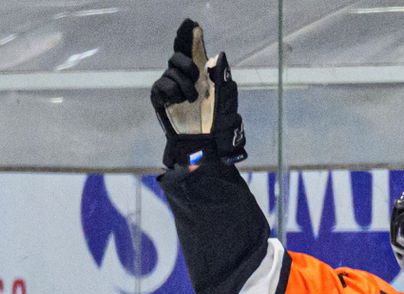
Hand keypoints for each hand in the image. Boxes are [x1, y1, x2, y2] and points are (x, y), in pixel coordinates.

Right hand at [150, 19, 246, 167]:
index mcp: (203, 76)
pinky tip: (179, 100)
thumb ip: (222, 77)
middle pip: (178, 55)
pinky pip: (161, 84)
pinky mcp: (161, 99)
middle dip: (187, 62)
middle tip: (196, 76)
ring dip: (183, 82)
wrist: (206, 143)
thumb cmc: (218, 123)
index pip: (194, 51)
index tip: (192, 24)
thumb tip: (218, 55)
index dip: (191, 37)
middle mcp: (186, 78)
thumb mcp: (226, 99)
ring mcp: (172, 88)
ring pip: (171, 69)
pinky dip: (171, 90)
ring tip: (191, 98)